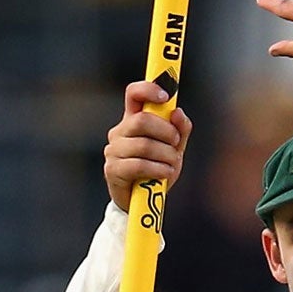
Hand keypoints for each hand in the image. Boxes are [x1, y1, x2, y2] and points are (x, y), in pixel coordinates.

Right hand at [105, 81, 192, 213]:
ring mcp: (113, 150)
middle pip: (142, 120)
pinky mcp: (112, 170)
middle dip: (166, 132)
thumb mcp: (174, 148)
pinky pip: (138, 165)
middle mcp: (120, 131)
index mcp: (133, 119)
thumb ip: (180, 130)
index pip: (133, 94)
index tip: (166, 97)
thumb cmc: (157, 170)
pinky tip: (166, 174)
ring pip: (144, 145)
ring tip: (172, 165)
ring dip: (165, 155)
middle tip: (175, 144)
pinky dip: (158, 169)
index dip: (148, 89)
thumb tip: (177, 113)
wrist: (143, 202)